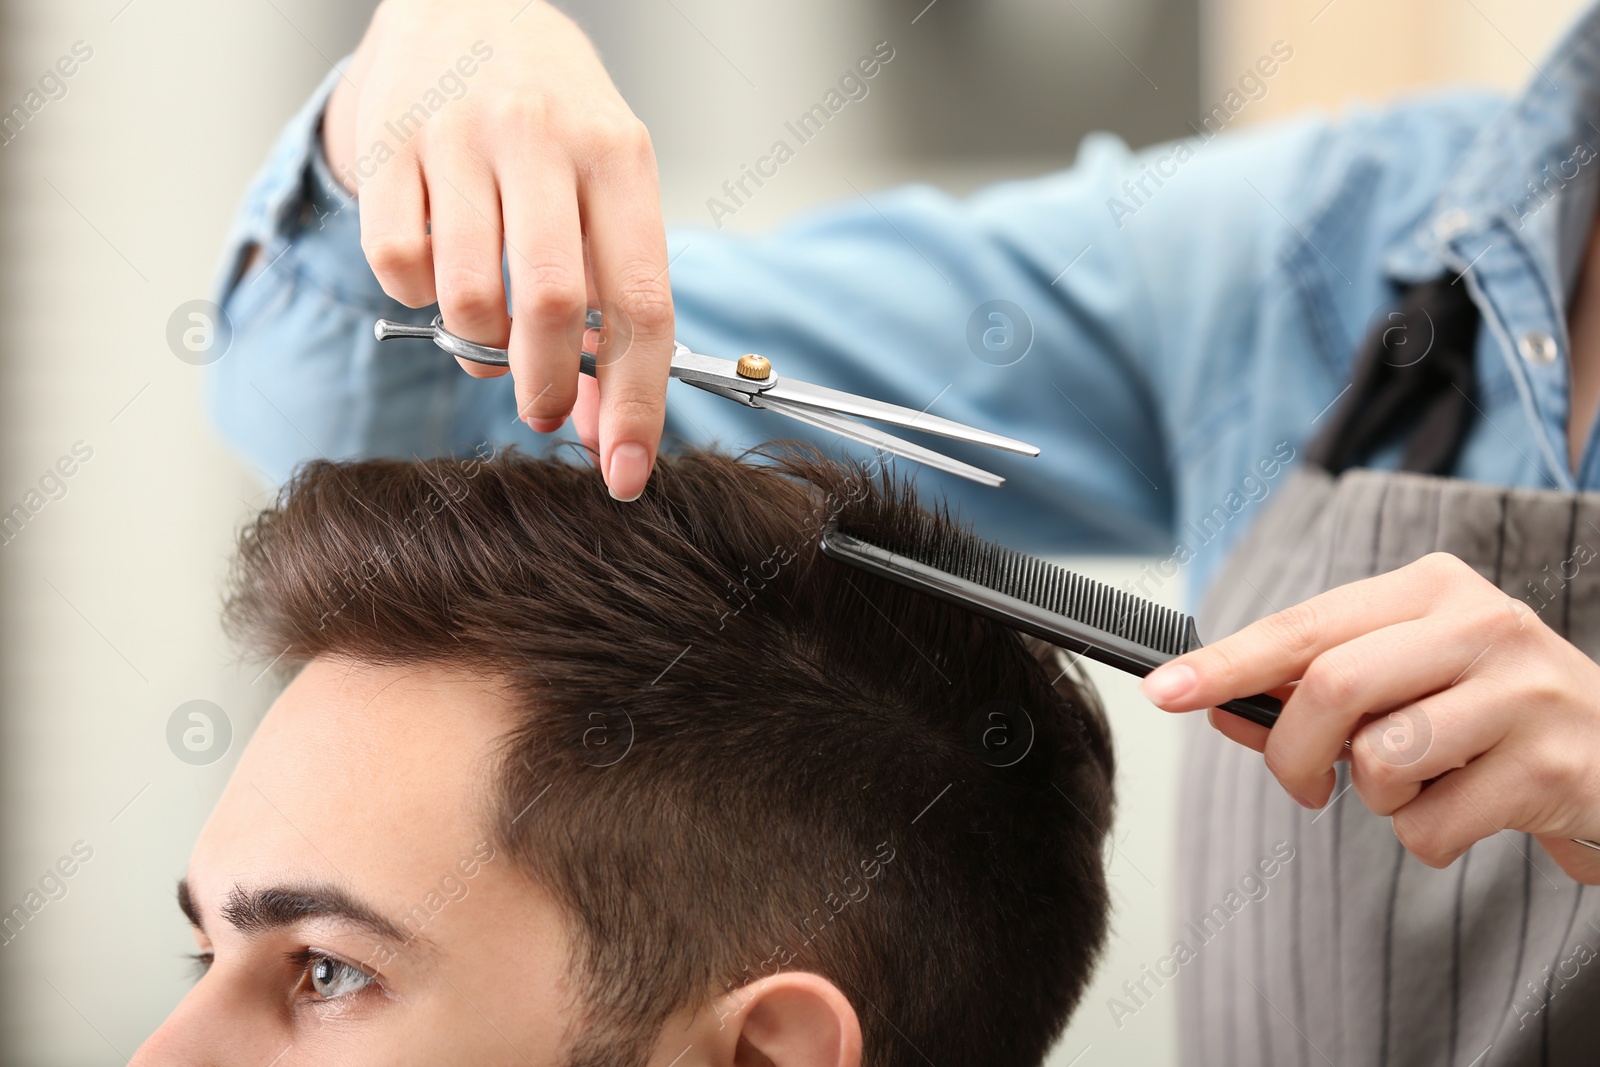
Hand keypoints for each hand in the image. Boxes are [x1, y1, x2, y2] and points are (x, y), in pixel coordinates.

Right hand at [324, 0, 670, 500]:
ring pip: (466, 297)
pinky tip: (437, 268)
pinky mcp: (390, 143)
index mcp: (620, 158)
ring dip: (477, 346)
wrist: (469, 6)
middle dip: (547, 390)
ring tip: (488, 326)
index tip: (626, 473)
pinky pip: (397, 265)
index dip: (639, 403)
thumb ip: (613, 309)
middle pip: (551, 308)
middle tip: (542, 411)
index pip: (642, 305)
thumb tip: (604, 432)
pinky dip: (418, 296)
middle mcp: (543, 140)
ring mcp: (460, 136)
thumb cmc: (554, 124)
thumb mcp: (609, 194)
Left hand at [1140, 552, 1599, 882]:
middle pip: (1332, 687)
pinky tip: (1470, 809)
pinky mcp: (1552, 768)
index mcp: (1431, 588)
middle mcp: (1481, 623)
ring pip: (1381, 760)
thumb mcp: (1409, 676)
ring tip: (1420, 784)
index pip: (1304, 624)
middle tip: (1305, 786)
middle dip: (1293, 752)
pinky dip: (1424, 838)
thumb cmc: (1490, 712)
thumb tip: (1216, 703)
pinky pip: (1431, 826)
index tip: (1163, 689)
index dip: (1227, 661)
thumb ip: (1318, 686)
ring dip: (1374, 798)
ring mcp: (1523, 692)